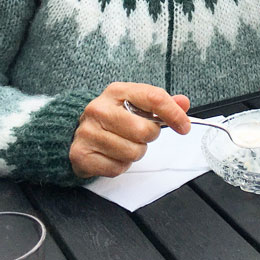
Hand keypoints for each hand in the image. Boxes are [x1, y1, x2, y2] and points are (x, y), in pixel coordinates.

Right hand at [69, 82, 190, 178]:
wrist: (75, 131)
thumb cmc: (113, 117)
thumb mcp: (134, 103)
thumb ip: (160, 103)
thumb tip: (184, 103)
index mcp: (117, 91)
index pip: (153, 98)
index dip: (173, 114)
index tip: (184, 126)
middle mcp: (99, 108)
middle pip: (144, 130)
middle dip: (149, 137)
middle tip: (140, 134)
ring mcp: (88, 132)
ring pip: (133, 152)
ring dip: (135, 153)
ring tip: (125, 143)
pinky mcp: (82, 155)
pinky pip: (117, 168)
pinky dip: (121, 165)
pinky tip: (113, 154)